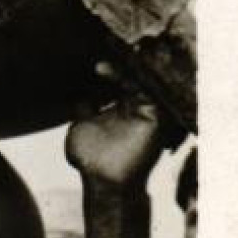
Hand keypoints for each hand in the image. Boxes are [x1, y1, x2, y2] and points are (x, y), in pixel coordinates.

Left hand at [65, 65, 163, 188]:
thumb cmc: (90, 159)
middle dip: (124, 64)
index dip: (111, 71)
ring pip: (144, 81)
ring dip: (130, 69)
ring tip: (113, 62)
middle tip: (108, 57)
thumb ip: (84, 109)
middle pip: (135, 77)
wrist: (103, 180)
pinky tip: (125, 71)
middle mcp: (137, 108)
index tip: (97, 66)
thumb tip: (82, 95)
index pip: (120, 81)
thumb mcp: (81, 127)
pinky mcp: (155, 118)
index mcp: (121, 108)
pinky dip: (139, 80)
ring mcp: (148, 112)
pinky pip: (151, 92)